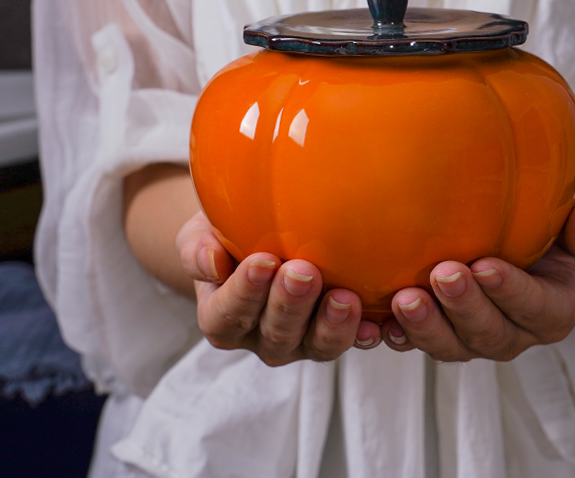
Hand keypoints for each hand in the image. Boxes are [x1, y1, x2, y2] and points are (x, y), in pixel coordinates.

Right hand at [176, 212, 382, 364]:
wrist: (263, 230)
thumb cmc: (229, 229)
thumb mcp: (203, 231)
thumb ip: (198, 247)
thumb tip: (210, 261)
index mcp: (222, 316)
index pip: (226, 315)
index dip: (244, 293)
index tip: (262, 261)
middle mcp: (260, 337)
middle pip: (274, 334)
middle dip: (290, 305)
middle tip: (304, 271)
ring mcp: (301, 341)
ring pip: (315, 346)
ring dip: (330, 324)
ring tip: (345, 297)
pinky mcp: (334, 334)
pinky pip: (351, 343)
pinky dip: (363, 335)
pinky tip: (376, 324)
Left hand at [380, 201, 574, 360]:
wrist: (528, 258)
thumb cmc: (553, 239)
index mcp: (551, 312)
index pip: (536, 308)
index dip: (511, 291)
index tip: (486, 265)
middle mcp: (512, 334)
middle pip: (488, 334)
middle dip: (464, 307)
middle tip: (443, 274)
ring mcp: (470, 339)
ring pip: (448, 346)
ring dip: (425, 326)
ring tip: (405, 299)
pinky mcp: (437, 333)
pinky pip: (414, 343)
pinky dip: (392, 337)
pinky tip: (373, 324)